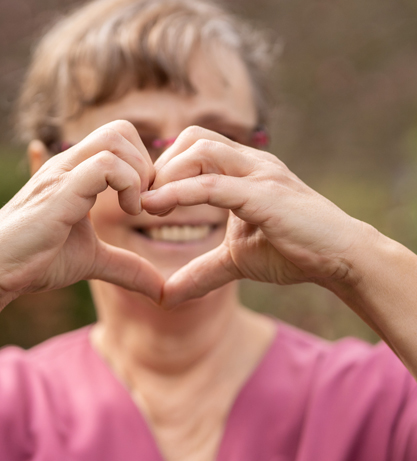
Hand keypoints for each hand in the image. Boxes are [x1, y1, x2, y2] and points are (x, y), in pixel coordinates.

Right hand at [0, 120, 163, 301]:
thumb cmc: (36, 260)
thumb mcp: (93, 261)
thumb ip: (127, 267)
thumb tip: (161, 290)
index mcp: (76, 173)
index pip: (119, 139)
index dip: (144, 166)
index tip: (148, 203)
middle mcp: (69, 164)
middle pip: (121, 129)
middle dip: (146, 164)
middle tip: (146, 202)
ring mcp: (62, 173)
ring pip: (115, 139)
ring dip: (139, 173)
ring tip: (136, 209)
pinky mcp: (60, 190)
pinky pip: (105, 165)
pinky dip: (129, 185)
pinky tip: (127, 212)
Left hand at [142, 126, 371, 307]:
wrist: (340, 257)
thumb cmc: (291, 250)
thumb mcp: (235, 261)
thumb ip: (200, 271)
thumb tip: (165, 296)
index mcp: (244, 170)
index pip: (196, 146)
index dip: (166, 167)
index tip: (147, 197)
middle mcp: (251, 163)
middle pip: (194, 138)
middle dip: (162, 165)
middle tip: (146, 199)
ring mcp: (260, 174)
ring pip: (201, 150)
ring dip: (167, 175)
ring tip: (149, 205)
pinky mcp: (266, 195)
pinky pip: (214, 185)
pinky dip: (180, 193)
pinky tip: (156, 208)